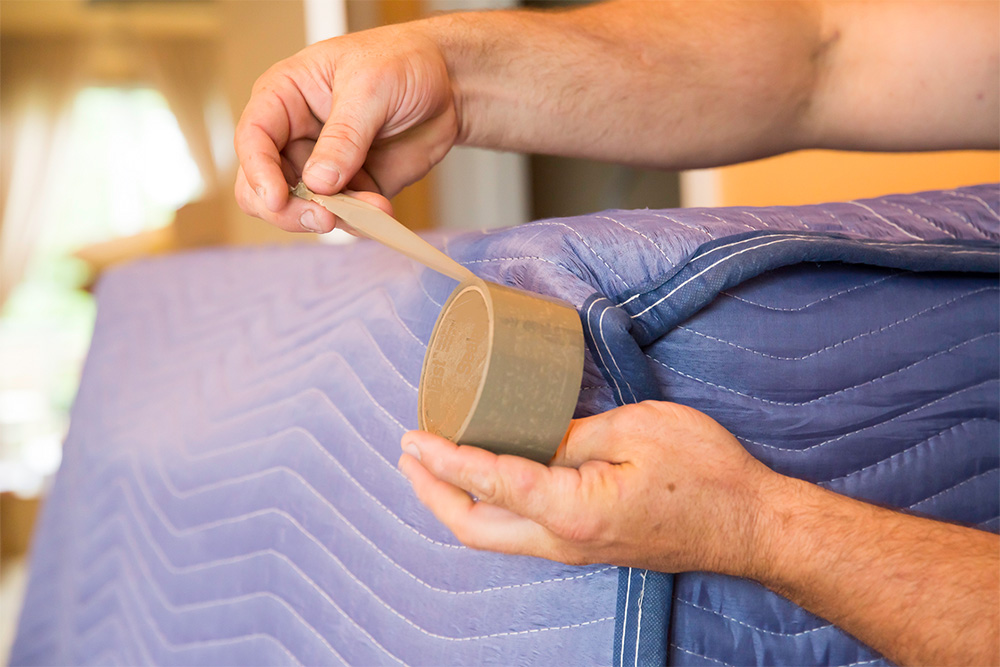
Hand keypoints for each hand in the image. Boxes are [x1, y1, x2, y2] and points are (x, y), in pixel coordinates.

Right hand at [234, 22, 458, 232]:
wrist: (449, 82)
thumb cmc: (402, 62)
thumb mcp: (371, 86)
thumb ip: (344, 135)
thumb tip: (318, 182)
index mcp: (285, 97)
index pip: (253, 139)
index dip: (258, 172)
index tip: (276, 198)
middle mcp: (296, 136)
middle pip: (264, 186)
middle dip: (287, 209)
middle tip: (322, 216)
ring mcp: (323, 167)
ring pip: (302, 209)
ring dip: (334, 217)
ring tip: (373, 207)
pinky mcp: (354, 188)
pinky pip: (345, 217)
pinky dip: (361, 221)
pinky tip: (383, 211)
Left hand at [398, 400, 778, 575]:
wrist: (750, 525)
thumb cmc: (704, 474)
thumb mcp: (634, 431)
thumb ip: (570, 436)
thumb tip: (528, 434)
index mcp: (571, 511)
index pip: (487, 483)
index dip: (443, 459)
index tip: (413, 436)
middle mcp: (563, 541)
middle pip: (473, 526)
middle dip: (431, 491)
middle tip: (408, 453)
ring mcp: (574, 549)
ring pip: (493, 535)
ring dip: (455, 500)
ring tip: (433, 465)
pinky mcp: (586, 544)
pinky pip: (519, 531)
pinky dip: (488, 505)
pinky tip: (487, 478)